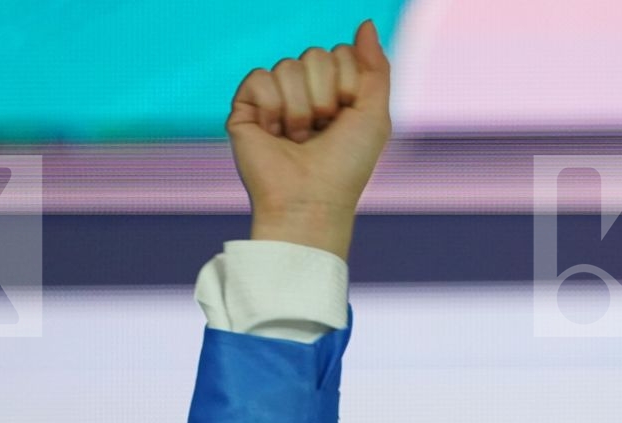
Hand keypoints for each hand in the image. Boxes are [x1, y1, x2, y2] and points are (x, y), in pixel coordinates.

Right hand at [226, 19, 391, 256]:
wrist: (312, 200)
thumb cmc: (345, 166)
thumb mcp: (374, 115)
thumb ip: (375, 67)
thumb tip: (366, 23)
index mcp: (333, 91)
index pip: (341, 54)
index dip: (348, 85)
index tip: (346, 118)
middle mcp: (303, 91)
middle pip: (315, 54)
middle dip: (325, 96)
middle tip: (321, 130)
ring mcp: (273, 98)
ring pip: (288, 66)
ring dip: (300, 109)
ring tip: (298, 139)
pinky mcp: (245, 107)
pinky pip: (259, 77)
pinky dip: (272, 109)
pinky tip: (273, 133)